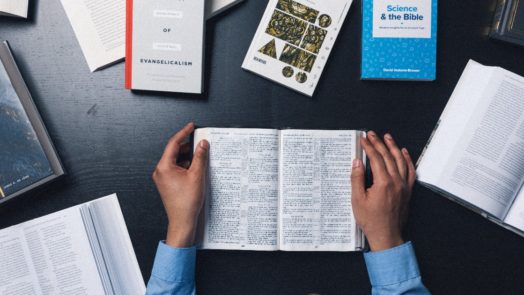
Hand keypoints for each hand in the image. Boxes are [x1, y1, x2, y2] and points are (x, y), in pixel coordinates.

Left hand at [152, 122, 208, 247]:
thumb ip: (200, 157)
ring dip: (189, 156)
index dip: (183, 133)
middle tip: (200, 140)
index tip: (190, 126)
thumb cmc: (186, 203)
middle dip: (188, 146)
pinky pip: (177, 169)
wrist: (182, 221)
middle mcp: (161, 171)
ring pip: (177, 160)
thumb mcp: (197, 175)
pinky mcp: (168, 183)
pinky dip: (187, 165)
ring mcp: (164, 178)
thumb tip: (202, 144)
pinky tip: (197, 167)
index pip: (173, 144)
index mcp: (164, 167)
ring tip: (201, 155)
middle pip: (175, 151)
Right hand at [351, 131, 415, 251]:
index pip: (376, 158)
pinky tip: (403, 152)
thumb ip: (357, 179)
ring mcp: (404, 186)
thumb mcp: (358, 200)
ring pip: (400, 160)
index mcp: (383, 183)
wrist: (386, 235)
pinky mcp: (407, 190)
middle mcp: (396, 182)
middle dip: (379, 143)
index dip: (369, 147)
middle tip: (372, 134)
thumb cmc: (371, 221)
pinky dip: (407, 159)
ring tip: (387, 137)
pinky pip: (410, 171)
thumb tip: (357, 162)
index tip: (363, 139)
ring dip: (393, 147)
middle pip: (388, 156)